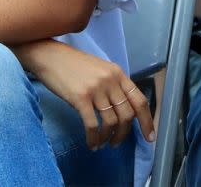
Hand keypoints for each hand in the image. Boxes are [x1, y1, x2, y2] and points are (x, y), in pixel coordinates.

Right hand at [20, 39, 154, 149]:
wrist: (51, 57)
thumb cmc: (74, 65)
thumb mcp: (101, 70)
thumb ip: (114, 85)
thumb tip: (124, 110)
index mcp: (118, 73)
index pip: (139, 100)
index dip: (147, 120)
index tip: (149, 137)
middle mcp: (111, 80)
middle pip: (127, 114)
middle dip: (124, 134)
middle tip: (116, 143)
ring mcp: (96, 89)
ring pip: (111, 122)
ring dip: (108, 138)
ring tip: (102, 144)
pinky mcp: (80, 98)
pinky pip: (92, 125)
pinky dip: (94, 138)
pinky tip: (91, 144)